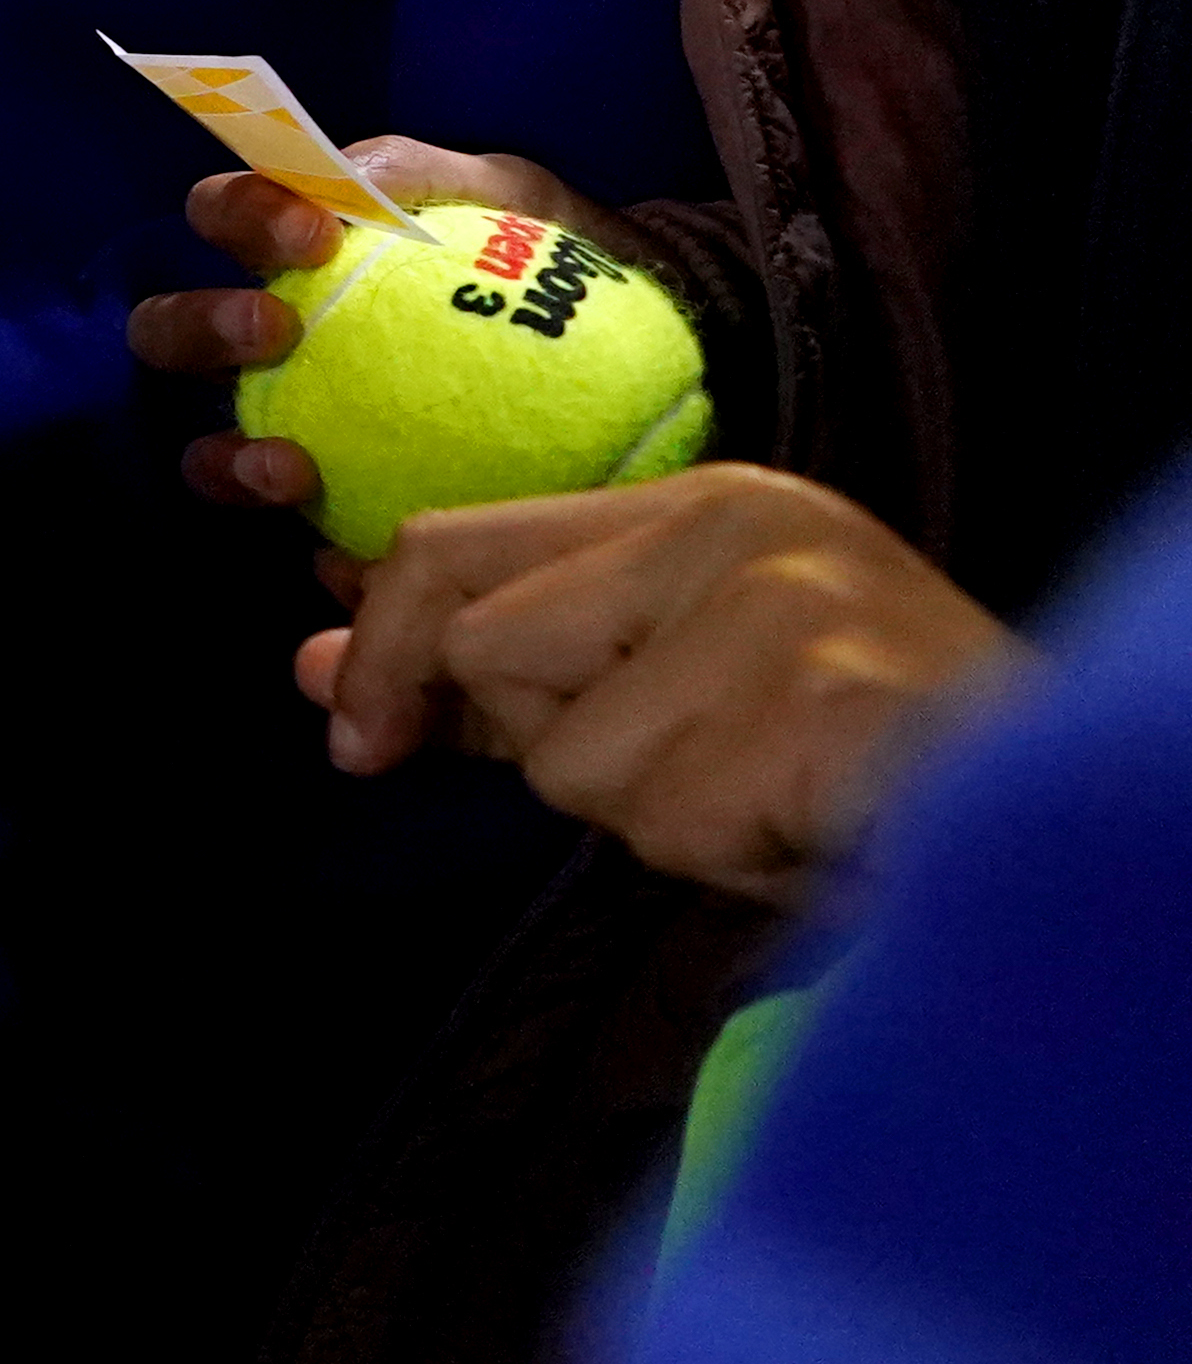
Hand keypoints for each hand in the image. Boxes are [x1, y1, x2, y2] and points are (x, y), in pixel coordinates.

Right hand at [128, 138, 626, 512]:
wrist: (631, 361)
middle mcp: (267, 345)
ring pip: (210, 453)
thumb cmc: (546, 256)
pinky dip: (326, 558)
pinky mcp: (344, 516)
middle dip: (203, 329)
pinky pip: (311, 548)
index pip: (226, 217)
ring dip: (229, 460)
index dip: (239, 216)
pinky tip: (354, 559)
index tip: (313, 232)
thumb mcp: (505, 191)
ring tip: (290, 468)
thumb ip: (421, 176)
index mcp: (291, 253)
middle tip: (279, 328)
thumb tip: (346, 178)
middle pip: (174, 334)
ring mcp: (294, 432)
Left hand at [299, 465, 1019, 904]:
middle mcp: (737, 527)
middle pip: (487, 654)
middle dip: (562, 753)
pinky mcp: (827, 701)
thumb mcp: (659, 691)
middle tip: (703, 769)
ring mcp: (788, 606)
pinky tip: (810, 830)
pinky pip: (670, 820)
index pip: (447, 547)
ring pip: (571, 763)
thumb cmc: (844, 764)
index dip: (378, 652)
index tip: (357, 743)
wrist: (1046, 808)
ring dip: (659, 822)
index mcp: (695, 504)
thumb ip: (491, 675)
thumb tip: (317, 671)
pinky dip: (730, 859)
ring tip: (771, 800)